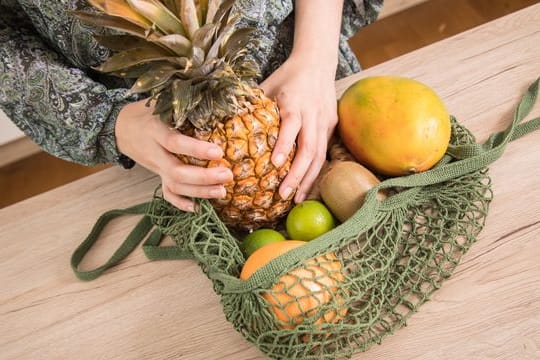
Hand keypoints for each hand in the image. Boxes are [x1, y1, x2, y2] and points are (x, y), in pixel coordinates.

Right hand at [115, 98, 232, 211]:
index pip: (175, 142)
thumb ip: (184, 103)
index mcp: (155, 130)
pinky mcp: (156, 175)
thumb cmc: (148, 111)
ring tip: (222, 191)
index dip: (196, 149)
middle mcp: (154, 152)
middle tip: (227, 175)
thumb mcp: (161, 102)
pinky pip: (166, 193)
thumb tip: (216, 99)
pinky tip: (198, 208)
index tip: (218, 152)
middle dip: (203, 177)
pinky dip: (181, 203)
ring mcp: (155, 167)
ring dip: (199, 192)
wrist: (121, 127)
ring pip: (174, 185)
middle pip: (176, 171)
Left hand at [260, 55, 337, 202]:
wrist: (317, 61)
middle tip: (283, 195)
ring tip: (296, 199)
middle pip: (309, 148)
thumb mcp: (267, 86)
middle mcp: (313, 113)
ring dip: (308, 179)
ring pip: (320, 155)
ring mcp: (325, 121)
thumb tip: (226, 127)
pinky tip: (305, 187)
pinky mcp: (332, 126)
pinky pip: (324, 153)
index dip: (284, 145)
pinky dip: (314, 172)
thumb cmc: (286, 76)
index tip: (273, 164)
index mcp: (294, 101)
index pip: (291, 125)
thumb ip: (252, 106)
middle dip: (297, 174)